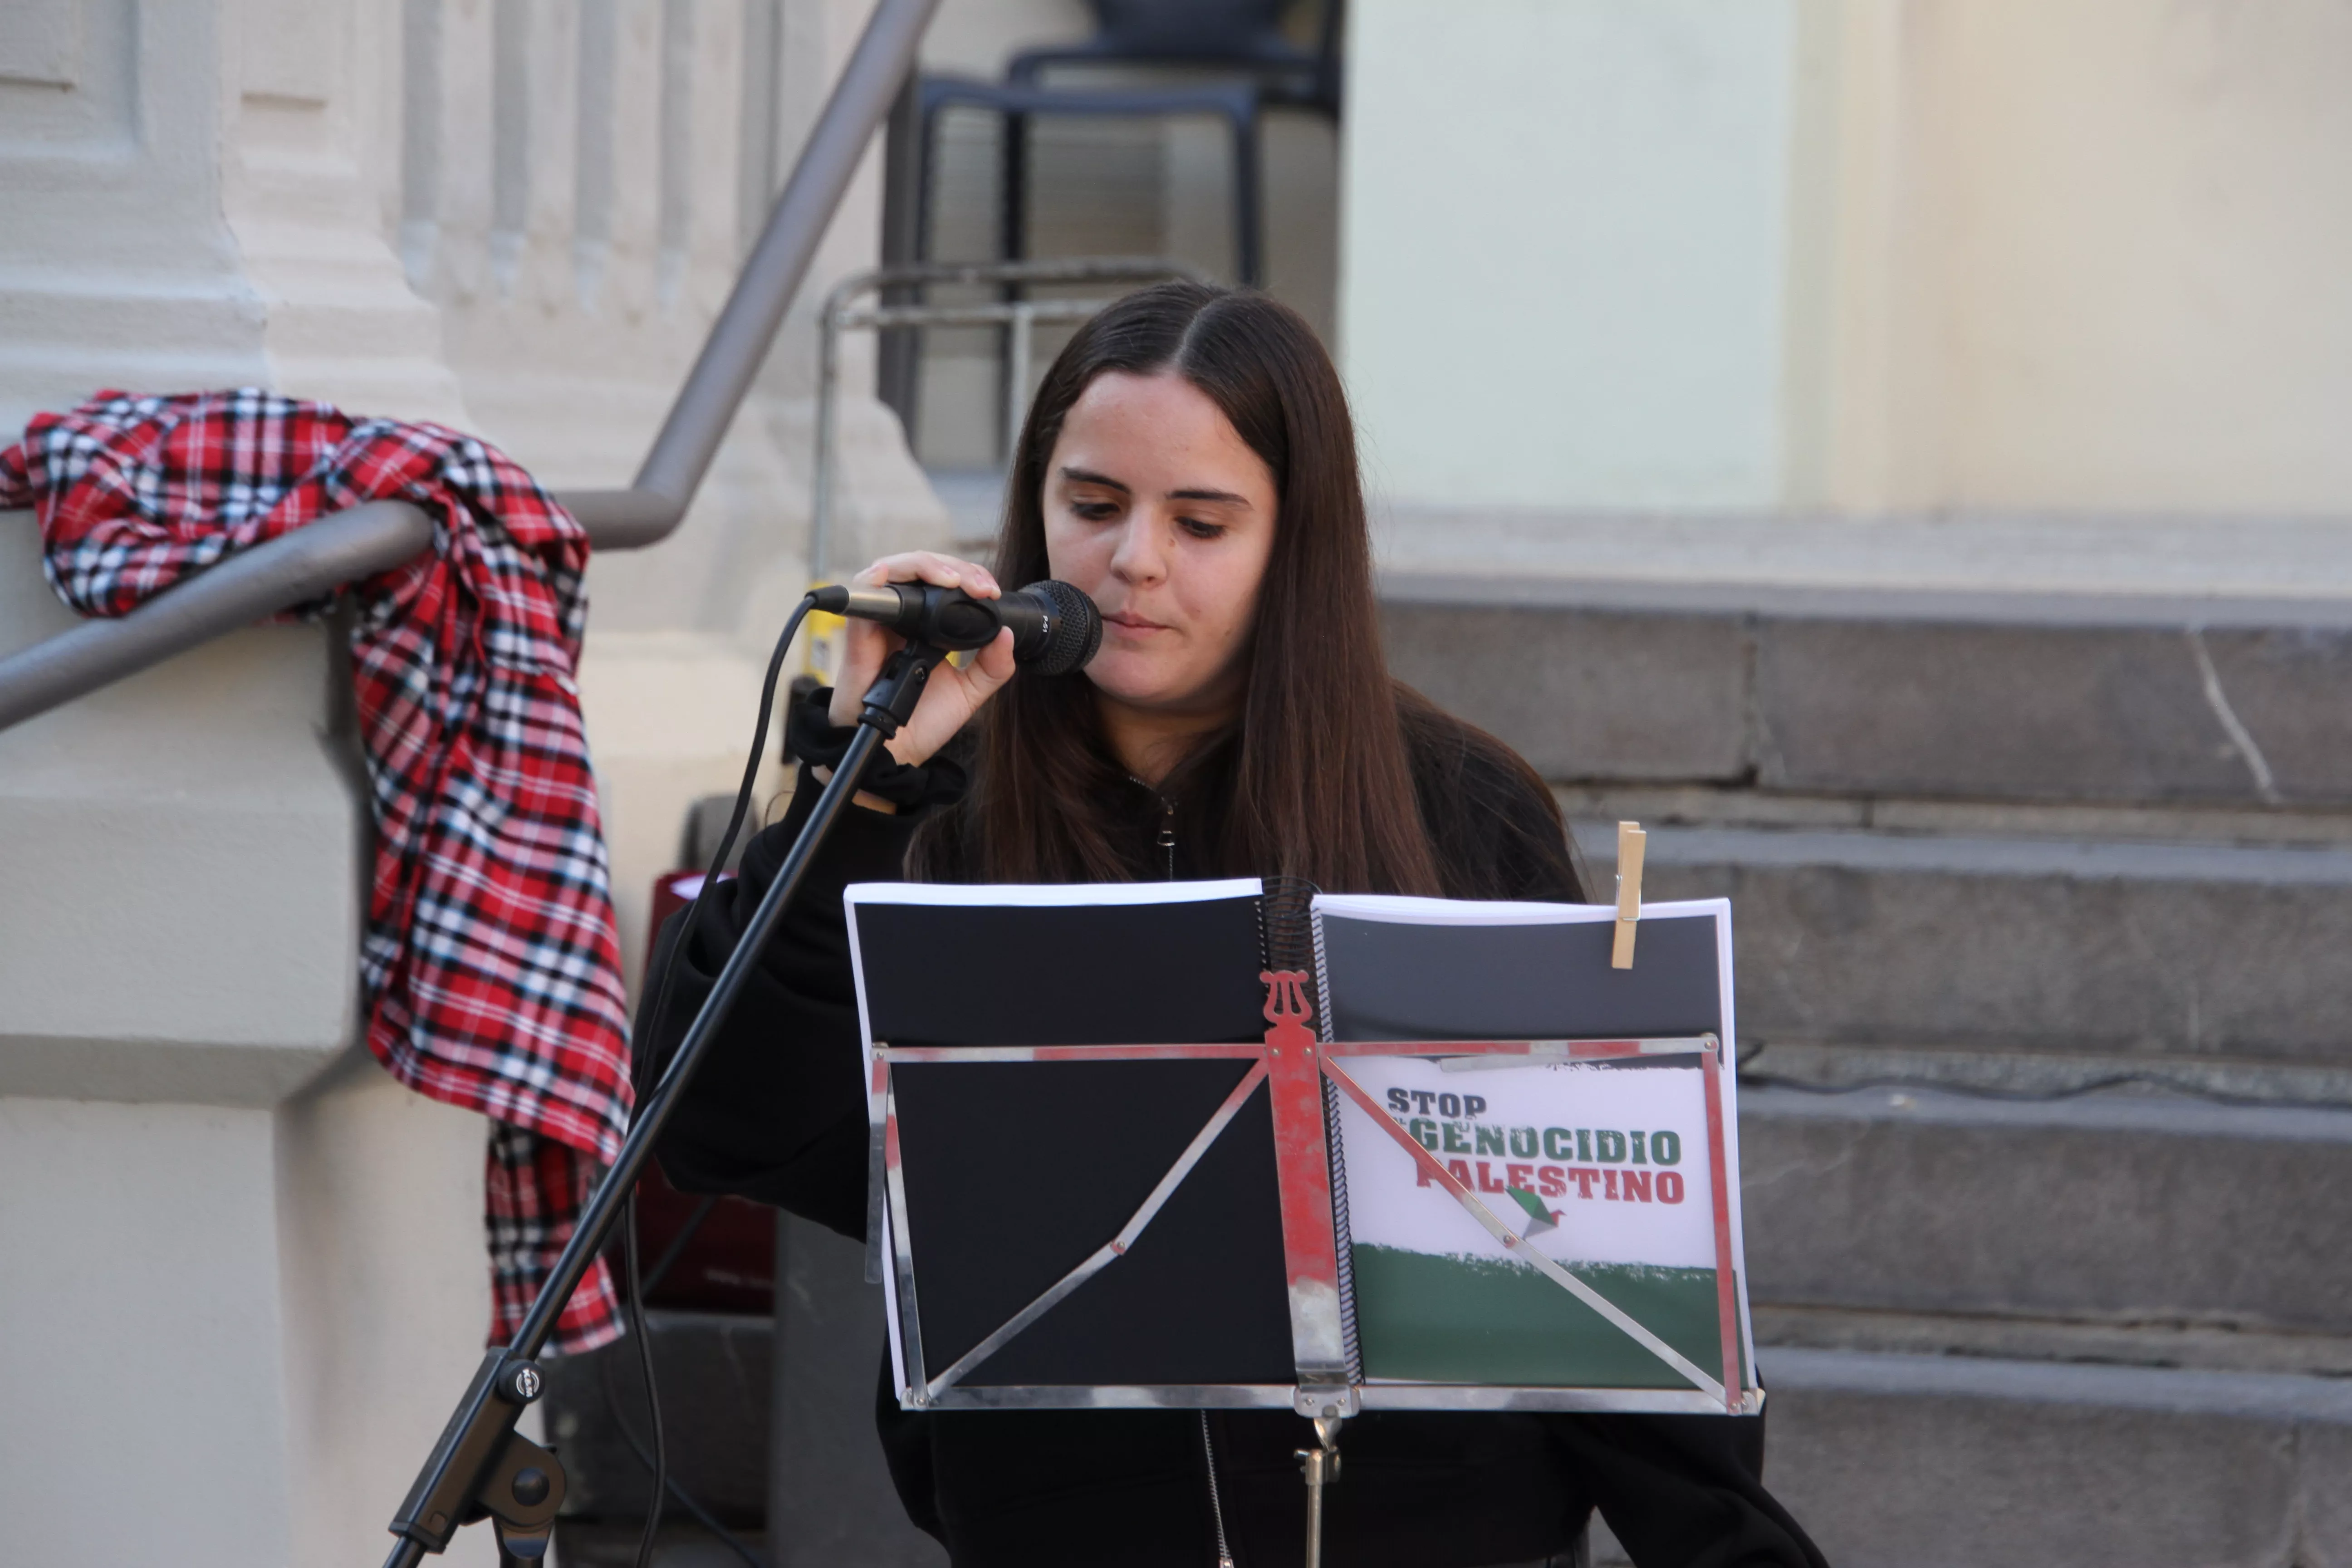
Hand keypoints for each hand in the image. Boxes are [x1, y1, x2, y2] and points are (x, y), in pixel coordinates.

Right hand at [826, 551, 1017, 771]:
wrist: (895, 752)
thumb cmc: (923, 722)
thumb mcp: (969, 693)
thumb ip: (992, 666)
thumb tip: (1007, 634)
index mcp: (926, 627)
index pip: (943, 582)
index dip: (968, 576)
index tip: (991, 592)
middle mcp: (902, 619)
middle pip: (921, 569)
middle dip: (954, 567)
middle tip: (979, 586)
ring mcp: (880, 623)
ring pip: (893, 570)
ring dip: (924, 566)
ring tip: (952, 580)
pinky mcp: (860, 633)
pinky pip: (861, 593)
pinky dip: (879, 577)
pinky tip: (901, 577)